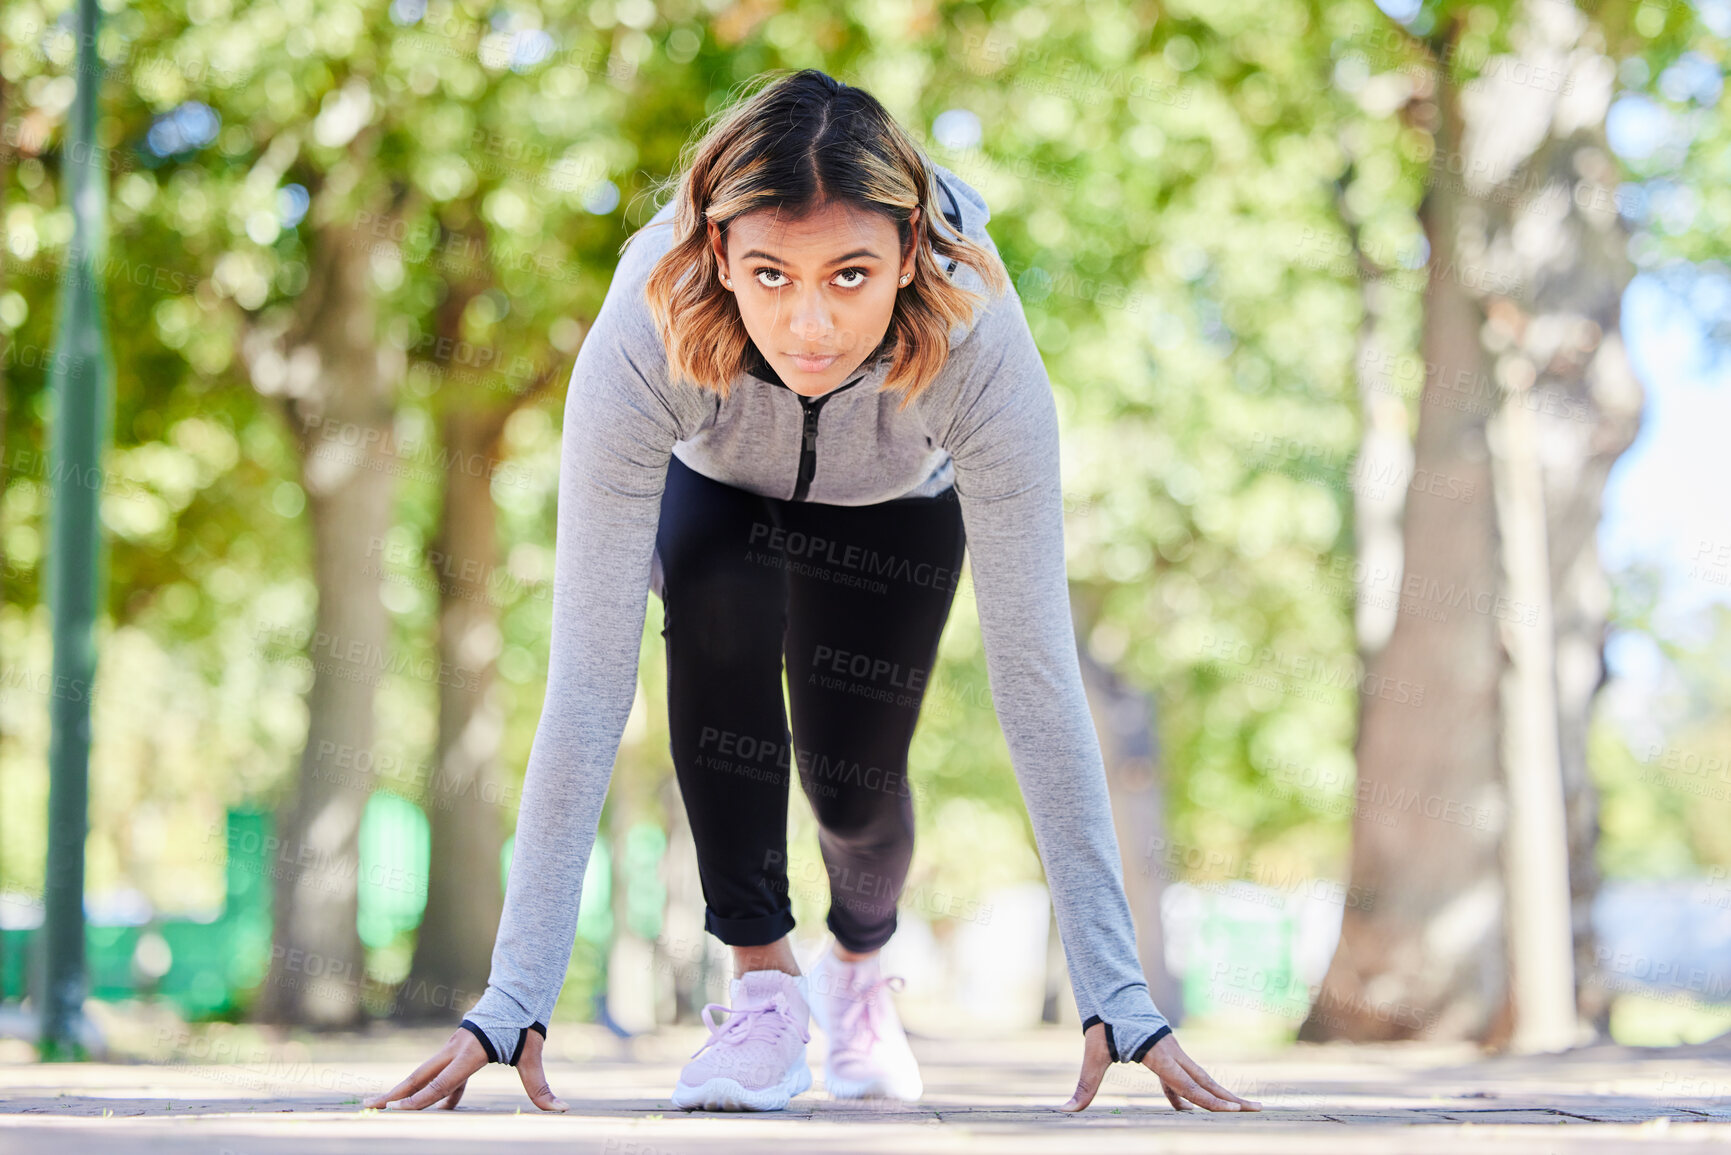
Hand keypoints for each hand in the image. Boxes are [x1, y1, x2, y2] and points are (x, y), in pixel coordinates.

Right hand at [362, 1026, 567, 1111]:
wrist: (519, 994)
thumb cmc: (524, 1025)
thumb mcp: (533, 1055)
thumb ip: (540, 1086)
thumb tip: (560, 1109)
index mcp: (471, 1053)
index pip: (442, 1083)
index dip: (421, 1100)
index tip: (398, 1112)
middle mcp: (456, 1049)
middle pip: (420, 1076)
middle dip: (395, 1094)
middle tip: (370, 1107)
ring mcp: (454, 1048)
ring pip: (425, 1073)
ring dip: (404, 1091)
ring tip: (382, 1106)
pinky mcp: (459, 1050)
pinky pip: (443, 1075)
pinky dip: (435, 1091)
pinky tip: (436, 1109)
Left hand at [1061, 1021, 1261, 1112]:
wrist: (1111, 995)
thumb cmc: (1105, 1025)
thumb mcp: (1092, 1054)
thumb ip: (1084, 1084)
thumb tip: (1065, 1109)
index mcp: (1158, 1055)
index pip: (1187, 1084)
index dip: (1207, 1100)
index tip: (1231, 1110)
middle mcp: (1172, 1053)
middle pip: (1205, 1081)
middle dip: (1230, 1098)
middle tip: (1257, 1109)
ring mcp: (1173, 1053)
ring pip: (1201, 1078)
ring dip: (1220, 1094)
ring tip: (1244, 1108)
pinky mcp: (1167, 1053)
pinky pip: (1184, 1077)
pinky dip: (1191, 1094)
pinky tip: (1189, 1109)